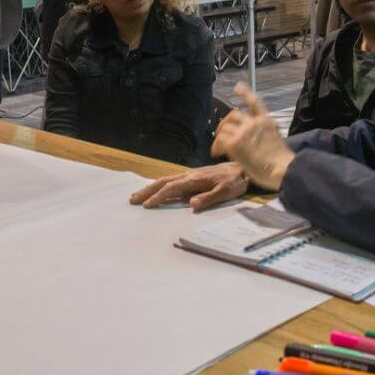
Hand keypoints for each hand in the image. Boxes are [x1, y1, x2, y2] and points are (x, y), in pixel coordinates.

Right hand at [131, 162, 248, 211]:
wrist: (243, 168)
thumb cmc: (235, 181)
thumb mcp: (225, 192)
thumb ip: (208, 198)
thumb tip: (191, 205)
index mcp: (194, 180)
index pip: (171, 189)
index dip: (158, 197)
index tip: (147, 206)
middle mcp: (189, 175)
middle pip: (163, 182)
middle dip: (147, 191)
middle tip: (132, 199)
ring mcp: (190, 175)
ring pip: (166, 180)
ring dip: (151, 188)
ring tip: (138, 195)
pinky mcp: (193, 176)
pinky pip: (172, 181)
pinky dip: (160, 186)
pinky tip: (157, 190)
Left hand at [211, 82, 294, 190]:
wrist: (283, 169)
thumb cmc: (282, 162)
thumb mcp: (275, 141)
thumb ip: (262, 135)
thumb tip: (251, 141)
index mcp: (266, 121)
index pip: (254, 101)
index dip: (245, 92)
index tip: (237, 87)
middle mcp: (254, 122)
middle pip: (233, 114)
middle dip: (224, 123)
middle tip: (220, 133)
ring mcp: (244, 131)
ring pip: (224, 128)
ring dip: (219, 137)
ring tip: (218, 148)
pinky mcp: (235, 143)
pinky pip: (220, 141)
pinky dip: (216, 146)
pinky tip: (216, 153)